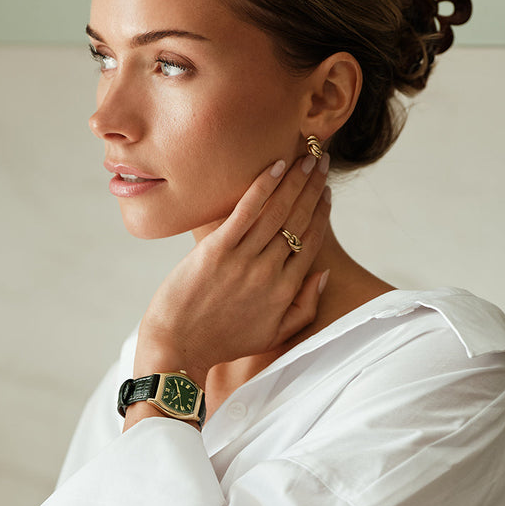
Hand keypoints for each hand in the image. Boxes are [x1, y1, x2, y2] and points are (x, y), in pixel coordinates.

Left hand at [133, 152, 331, 387]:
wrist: (179, 347)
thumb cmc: (223, 342)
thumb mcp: (273, 334)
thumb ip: (305, 307)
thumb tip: (324, 273)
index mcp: (285, 291)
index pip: (311, 242)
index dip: (321, 213)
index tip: (325, 191)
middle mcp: (270, 273)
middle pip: (298, 221)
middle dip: (313, 187)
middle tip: (322, 162)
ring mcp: (243, 261)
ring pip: (277, 212)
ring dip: (295, 181)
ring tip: (306, 158)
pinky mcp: (216, 251)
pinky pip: (245, 212)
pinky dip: (262, 187)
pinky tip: (276, 167)